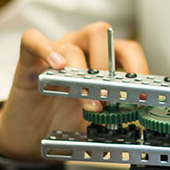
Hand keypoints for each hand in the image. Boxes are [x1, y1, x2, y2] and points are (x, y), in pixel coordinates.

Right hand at [0, 22, 148, 159]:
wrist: (31, 133)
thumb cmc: (64, 118)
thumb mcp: (95, 118)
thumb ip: (112, 114)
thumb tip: (133, 121)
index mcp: (102, 59)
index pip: (126, 49)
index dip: (137, 66)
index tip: (142, 92)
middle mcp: (81, 48)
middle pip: (101, 35)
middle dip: (108, 69)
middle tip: (108, 99)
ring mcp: (55, 50)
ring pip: (73, 43)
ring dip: (83, 73)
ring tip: (87, 101)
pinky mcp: (28, 60)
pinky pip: (33, 40)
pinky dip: (46, 49)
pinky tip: (57, 66)